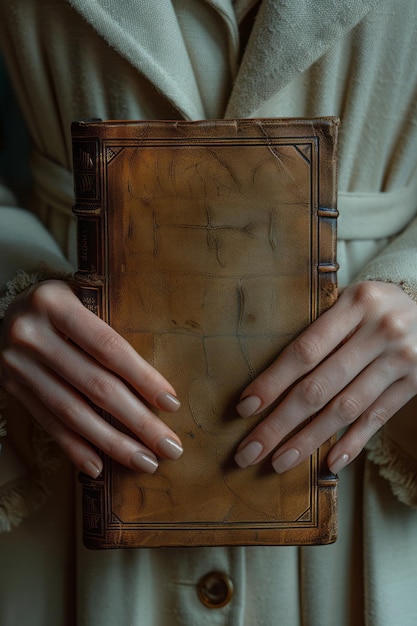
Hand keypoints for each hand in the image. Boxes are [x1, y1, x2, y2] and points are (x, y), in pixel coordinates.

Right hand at [0, 280, 182, 477]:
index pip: (108, 347)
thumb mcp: (80, 296)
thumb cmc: (60, 304)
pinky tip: (99, 467)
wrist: (6, 311)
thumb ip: (108, 327)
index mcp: (54, 303)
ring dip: (112, 442)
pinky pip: (47, 423)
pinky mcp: (11, 388)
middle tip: (169, 447)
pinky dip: (74, 447)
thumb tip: (156, 382)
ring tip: (145, 461)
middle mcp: (31, 334)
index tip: (171, 404)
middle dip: (137, 420)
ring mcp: (18, 365)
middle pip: (94, 386)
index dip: (142, 378)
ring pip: (72, 412)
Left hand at [234, 281, 416, 473]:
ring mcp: (400, 360)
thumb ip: (320, 327)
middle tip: (249, 450)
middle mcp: (380, 331)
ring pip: (345, 409)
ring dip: (308, 440)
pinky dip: (352, 443)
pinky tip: (328, 462)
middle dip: (279, 423)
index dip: (273, 381)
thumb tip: (269, 374)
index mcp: (356, 303)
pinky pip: (377, 418)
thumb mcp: (352, 300)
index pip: (305, 351)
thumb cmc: (377, 307)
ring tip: (279, 462)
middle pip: (319, 386)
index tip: (245, 407)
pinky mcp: (415, 384)